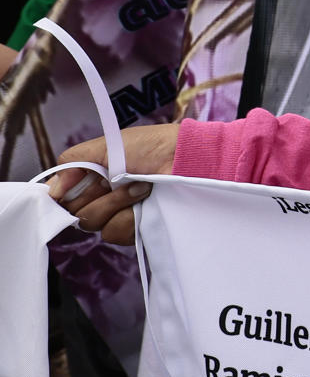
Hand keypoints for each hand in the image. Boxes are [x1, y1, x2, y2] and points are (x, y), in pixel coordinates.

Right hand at [47, 124, 180, 244]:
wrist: (189, 159)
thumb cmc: (154, 146)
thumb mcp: (109, 144)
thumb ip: (75, 162)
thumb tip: (52, 190)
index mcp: (94, 177)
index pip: (63, 197)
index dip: (61, 197)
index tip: (65, 192)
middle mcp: (103, 197)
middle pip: (73, 212)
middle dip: (92, 195)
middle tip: (115, 180)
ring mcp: (120, 214)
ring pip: (92, 223)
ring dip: (114, 203)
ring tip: (139, 187)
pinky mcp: (136, 229)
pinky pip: (114, 232)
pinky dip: (128, 216)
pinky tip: (145, 201)